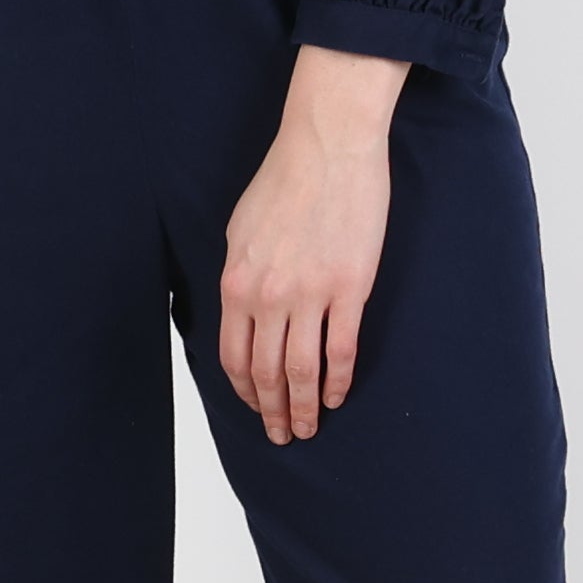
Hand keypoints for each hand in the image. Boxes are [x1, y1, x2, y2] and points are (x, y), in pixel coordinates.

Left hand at [219, 46, 410, 441]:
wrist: (327, 146)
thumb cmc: (284, 180)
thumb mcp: (240, 229)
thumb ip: (240, 275)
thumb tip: (242, 309)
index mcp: (236, 282)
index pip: (234, 356)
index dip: (244, 391)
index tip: (254, 408)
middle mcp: (268, 296)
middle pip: (267, 373)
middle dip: (272, 412)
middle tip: (281, 436)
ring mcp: (309, 294)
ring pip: (302, 371)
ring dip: (303, 408)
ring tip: (308, 429)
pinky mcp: (348, 289)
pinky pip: (340, 350)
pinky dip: (336, 381)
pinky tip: (336, 398)